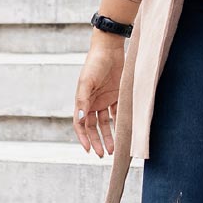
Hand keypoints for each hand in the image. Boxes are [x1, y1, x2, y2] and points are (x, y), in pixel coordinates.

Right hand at [72, 32, 123, 157]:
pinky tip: (123, 134)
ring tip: (113, 149)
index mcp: (82, 100)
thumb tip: (79, 120)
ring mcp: (104, 100)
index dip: (84, 138)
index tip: (88, 150)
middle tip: (101, 154)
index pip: (80, 125)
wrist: (110, 48)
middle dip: (96, 141)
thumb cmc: (95, 63)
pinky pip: (117, 114)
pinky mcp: (117, 96)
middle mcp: (92, 102)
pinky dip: (119, 124)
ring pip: (105, 123)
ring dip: (108, 136)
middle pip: (93, 127)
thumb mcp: (87, 82)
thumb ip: (83, 101)